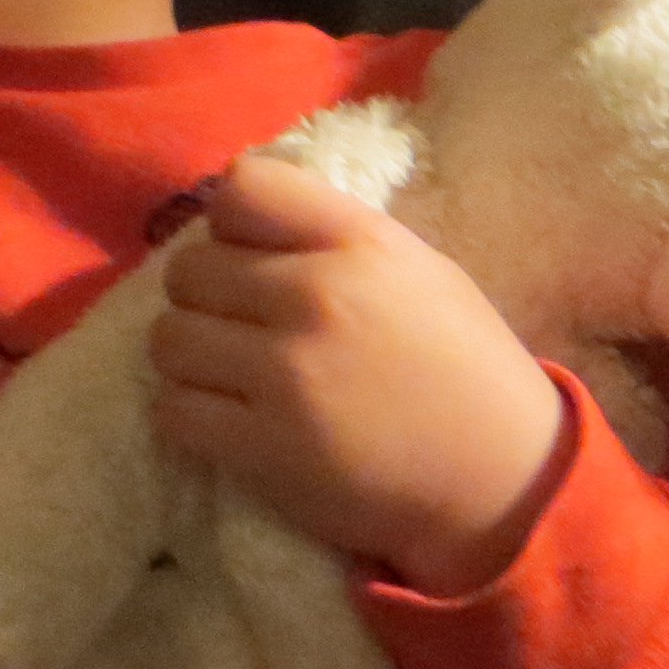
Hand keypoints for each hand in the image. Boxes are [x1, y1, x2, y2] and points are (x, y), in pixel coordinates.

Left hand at [150, 152, 568, 596]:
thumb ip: (336, 238)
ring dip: (188, 356)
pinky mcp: (262, 448)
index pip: (240, 188)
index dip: (232, 222)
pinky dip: (186, 414)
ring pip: (168, 338)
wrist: (499, 480)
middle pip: (190, 267)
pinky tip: (223, 419)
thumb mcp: (419, 269)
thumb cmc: (464, 367)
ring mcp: (284, 374)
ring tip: (224, 373)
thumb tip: (248, 226)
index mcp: (359, 241)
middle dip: (205, 296)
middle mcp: (314, 295)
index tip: (249, 254)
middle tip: (236, 325)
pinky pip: (172, 410)